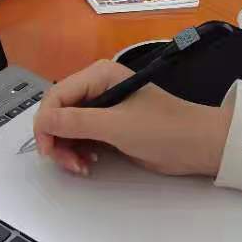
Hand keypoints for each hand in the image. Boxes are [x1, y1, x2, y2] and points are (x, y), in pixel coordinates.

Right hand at [32, 59, 232, 177]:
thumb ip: (76, 123)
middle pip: (57, 113)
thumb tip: (43, 122)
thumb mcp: (116, 126)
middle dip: (57, 140)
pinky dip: (79, 152)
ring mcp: (102, 108)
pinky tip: (89, 162)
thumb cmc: (164, 129)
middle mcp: (97, 88)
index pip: (55, 97)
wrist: (199, 145)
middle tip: (69, 163)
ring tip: (82, 166)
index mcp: (98, 76)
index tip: (48, 150)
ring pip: (66, 129)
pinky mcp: (109, 127)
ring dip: (68, 150)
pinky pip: (80, 138)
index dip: (45, 124)